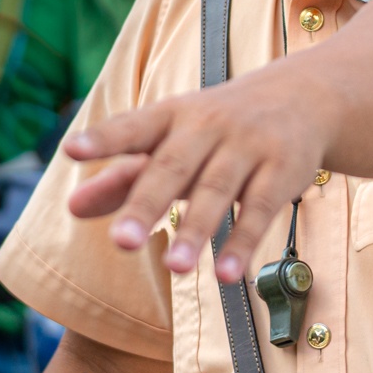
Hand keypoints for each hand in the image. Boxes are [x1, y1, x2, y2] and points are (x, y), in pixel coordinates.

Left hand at [64, 61, 332, 283]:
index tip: (70, 150)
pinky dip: (244, 242)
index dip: (102, 139)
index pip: (133, 127)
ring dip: (197, 231)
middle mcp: (206, 126)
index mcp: (170, 117)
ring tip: (175, 269)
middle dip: (146, 204)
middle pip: (172, 166)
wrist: (302, 97)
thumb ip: (121, 179)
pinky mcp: (281, 171)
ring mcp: (247, 146)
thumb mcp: (169, 144)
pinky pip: (260, 210)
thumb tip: (71, 208)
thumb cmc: (215, 130)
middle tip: (121, 242)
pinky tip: (228, 275)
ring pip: (217, 191)